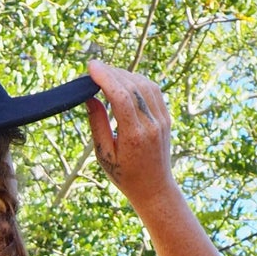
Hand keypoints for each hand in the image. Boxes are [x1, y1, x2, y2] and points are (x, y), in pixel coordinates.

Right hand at [85, 61, 174, 208]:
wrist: (154, 188)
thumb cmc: (124, 175)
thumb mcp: (104, 155)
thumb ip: (97, 125)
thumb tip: (89, 97)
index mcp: (134, 136)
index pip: (120, 97)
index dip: (105, 78)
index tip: (91, 67)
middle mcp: (151, 125)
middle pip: (132, 86)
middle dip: (112, 73)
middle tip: (94, 69)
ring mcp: (162, 120)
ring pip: (144, 84)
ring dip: (125, 74)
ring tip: (107, 74)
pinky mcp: (166, 117)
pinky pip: (153, 90)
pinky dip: (137, 80)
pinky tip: (124, 81)